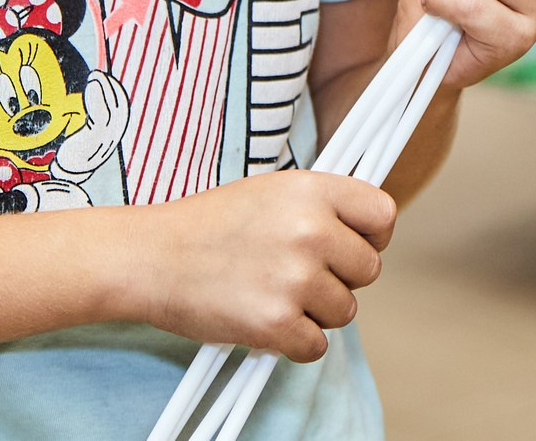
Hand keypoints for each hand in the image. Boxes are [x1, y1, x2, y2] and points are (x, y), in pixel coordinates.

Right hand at [129, 171, 394, 360]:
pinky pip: (316, 345)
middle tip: (298, 274)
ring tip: (273, 292)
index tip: (353, 245)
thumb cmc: (208, 226)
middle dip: (339, 278)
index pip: (383, 215)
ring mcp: (295, 277)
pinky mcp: (277, 322)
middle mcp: (310, 230)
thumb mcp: (271, 192)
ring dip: (315, 312)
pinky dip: (293, 341)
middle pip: (368, 269)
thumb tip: (364, 231)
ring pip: (345, 311)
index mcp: (311, 190)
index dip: (371, 236)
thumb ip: (320, 207)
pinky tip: (264, 318)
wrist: (153, 258)